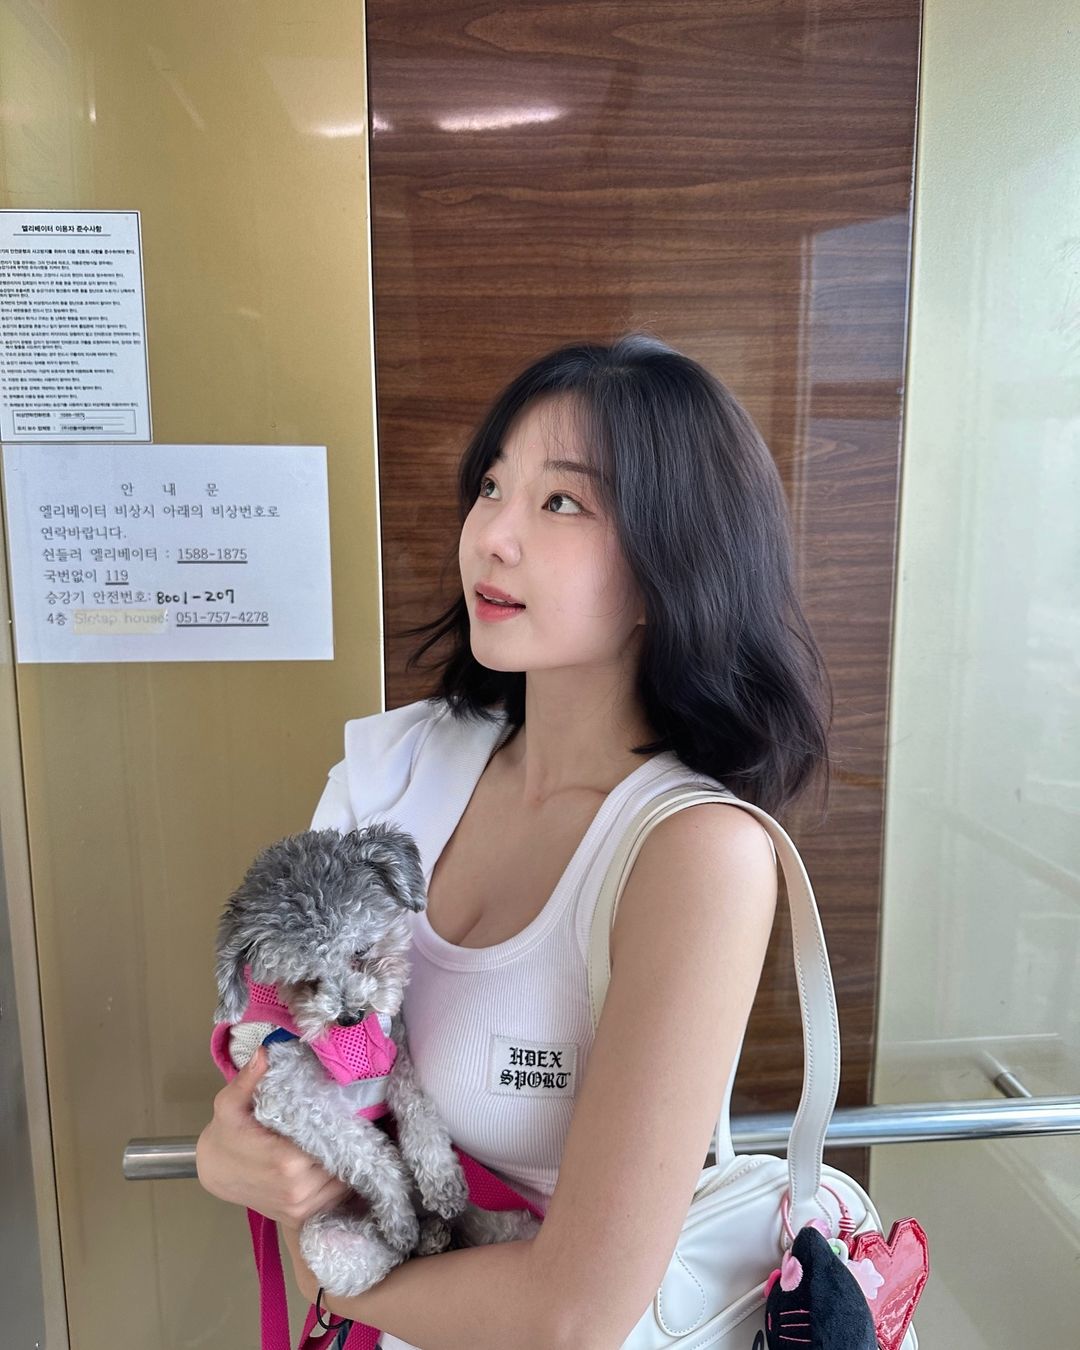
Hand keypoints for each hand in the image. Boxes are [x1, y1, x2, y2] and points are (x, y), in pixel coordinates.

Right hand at [196, 1045, 353, 1227]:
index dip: (343, 1127)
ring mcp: (300, 1208)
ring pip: (343, 1183)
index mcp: (286, 1162)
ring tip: (345, 1139)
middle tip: (349, 1120)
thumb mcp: (230, 1103)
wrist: (215, 1170)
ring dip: (346, 1163)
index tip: (346, 1110)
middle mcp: (297, 1190)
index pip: (333, 1143)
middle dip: (347, 1142)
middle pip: (342, 1163)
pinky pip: (334, 1199)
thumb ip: (249, 1079)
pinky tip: (336, 1160)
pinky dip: (339, 1181)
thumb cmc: (225, 1134)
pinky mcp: (300, 1218)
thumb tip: (264, 1052)